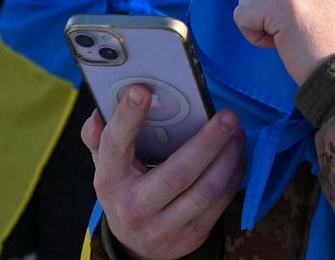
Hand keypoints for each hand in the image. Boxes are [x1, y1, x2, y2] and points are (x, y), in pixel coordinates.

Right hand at [82, 85, 244, 258]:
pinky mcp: (192, 234)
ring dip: (228, 158)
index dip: (127, 119)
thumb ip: (100, 140)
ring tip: (237, 132)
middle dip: (207, 143)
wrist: (139, 246)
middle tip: (227, 116)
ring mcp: (165, 225)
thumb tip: (97, 114)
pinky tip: (237, 153)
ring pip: (206, 191)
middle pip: (177, 174)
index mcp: (110, 181)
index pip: (115, 147)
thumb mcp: (107, 168)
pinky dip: (233, 173)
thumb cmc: (125, 191)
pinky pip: (220, 202)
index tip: (141, 90)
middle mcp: (135, 207)